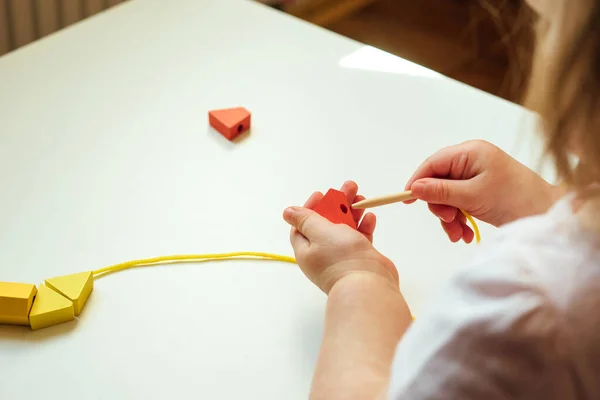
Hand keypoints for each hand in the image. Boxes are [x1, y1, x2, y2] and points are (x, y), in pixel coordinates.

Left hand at [283, 181, 397, 293]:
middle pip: (327, 223)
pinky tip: (369, 217)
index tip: (322, 195)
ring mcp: (341, 257)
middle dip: (338, 204)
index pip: (302, 225)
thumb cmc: (341, 258)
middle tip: (350, 187)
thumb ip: (306, 219)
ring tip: (362, 198)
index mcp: (306, 250)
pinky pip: (359, 238)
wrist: (368, 285)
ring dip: (353, 212)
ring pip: (345, 229)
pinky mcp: (360, 258)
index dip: (311, 208)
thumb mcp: (319, 232)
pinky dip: (364, 227)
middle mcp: (322, 254)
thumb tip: (288, 212)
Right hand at [405, 140, 560, 242]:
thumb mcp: (472, 196)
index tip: (406, 200)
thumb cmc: (514, 199)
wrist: (547, 215)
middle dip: (440, 206)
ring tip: (459, 235)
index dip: (418, 181)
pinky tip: (467, 233)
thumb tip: (414, 188)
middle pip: (438, 182)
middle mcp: (472, 160)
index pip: (433, 163)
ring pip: (448, 196)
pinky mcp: (481, 190)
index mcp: (470, 153)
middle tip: (449, 222)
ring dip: (450, 218)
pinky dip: (460, 219)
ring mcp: (477, 175)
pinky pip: (460, 203)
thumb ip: (440, 191)